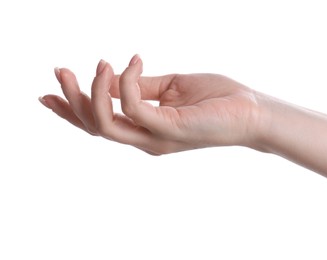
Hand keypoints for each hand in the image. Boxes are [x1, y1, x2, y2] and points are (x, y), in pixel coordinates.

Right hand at [39, 55, 263, 154]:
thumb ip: (142, 87)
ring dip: (92, 93)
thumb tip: (115, 77)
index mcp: (146, 129)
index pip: (100, 123)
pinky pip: (134, 107)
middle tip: (61, 70)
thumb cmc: (218, 99)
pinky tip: (136, 61)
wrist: (252, 111)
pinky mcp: (170, 129)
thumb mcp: (172, 87)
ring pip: (105, 125)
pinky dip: (127, 82)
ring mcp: (156, 138)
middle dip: (71, 100)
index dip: (71, 110)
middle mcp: (146, 138)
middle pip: (94, 127)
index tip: (47, 91)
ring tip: (98, 64)